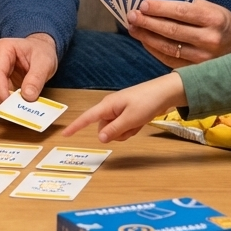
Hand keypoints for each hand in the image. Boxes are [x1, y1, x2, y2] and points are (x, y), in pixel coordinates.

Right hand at [0, 34, 58, 108]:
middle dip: (1, 100)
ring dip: (1, 104)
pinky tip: (13, 109)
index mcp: (2, 48)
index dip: (1, 91)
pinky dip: (1, 105)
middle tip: (17, 112)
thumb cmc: (40, 51)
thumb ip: (36, 78)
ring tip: (17, 111)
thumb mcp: (44, 63)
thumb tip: (28, 96)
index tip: (10, 106)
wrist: (39, 49)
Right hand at [62, 73, 184, 141]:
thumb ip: (114, 130)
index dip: (76, 126)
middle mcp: (111, 107)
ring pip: (114, 130)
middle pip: (104, 128)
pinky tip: (141, 121)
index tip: (64, 134)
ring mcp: (119, 110)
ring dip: (126, 131)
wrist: (165, 92)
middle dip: (116, 133)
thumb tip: (99, 138)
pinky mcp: (127, 113)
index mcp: (108, 106)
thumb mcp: (131, 119)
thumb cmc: (147, 101)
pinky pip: (124, 127)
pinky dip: (131, 128)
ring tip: (138, 122)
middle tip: (132, 126)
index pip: (87, 118)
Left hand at [126, 0, 230, 66]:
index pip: (181, 11)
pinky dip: (154, 49)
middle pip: (172, 30)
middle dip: (148, 22)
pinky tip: (145, 40)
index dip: (160, 8)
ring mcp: (204, 58)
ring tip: (134, 28)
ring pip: (169, 47)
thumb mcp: (210, 7)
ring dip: (147, 37)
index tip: (142, 4)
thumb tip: (154, 0)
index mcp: (214, 17)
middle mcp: (210, 39)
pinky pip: (170, 60)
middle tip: (132, 16)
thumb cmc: (219, 20)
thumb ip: (186, 4)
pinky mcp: (197, 69)